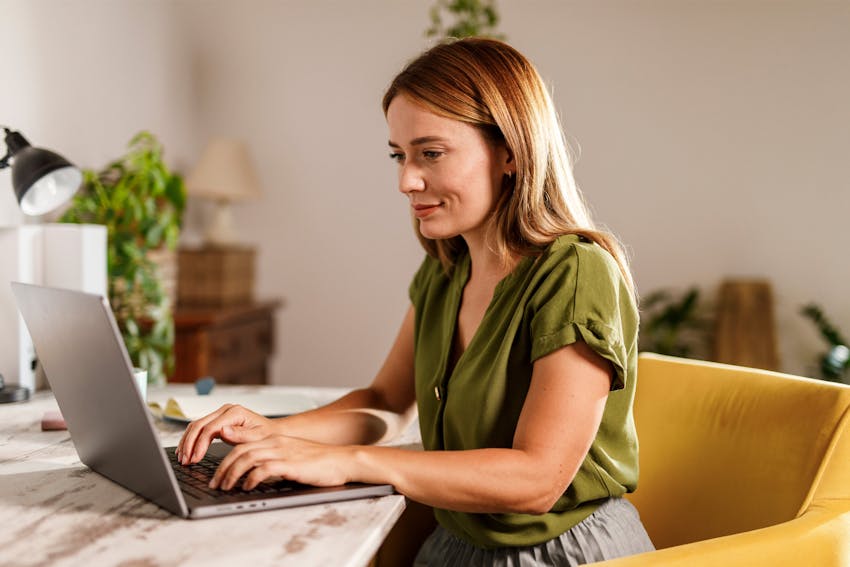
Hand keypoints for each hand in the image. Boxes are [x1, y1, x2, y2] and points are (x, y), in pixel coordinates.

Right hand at [176, 404, 275, 464]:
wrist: (272, 432)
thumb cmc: (267, 435)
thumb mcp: (257, 438)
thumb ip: (241, 435)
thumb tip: (223, 432)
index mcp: (235, 412)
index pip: (210, 428)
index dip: (199, 444)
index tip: (195, 459)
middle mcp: (226, 410)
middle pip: (199, 425)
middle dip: (189, 444)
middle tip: (185, 461)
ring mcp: (220, 414)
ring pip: (196, 426)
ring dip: (187, 442)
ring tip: (183, 459)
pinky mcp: (217, 420)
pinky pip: (199, 428)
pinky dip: (191, 440)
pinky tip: (187, 451)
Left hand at [209, 435, 351, 490]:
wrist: (341, 460)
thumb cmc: (317, 462)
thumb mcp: (290, 455)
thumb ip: (271, 458)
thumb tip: (252, 472)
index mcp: (274, 438)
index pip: (241, 443)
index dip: (224, 458)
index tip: (216, 473)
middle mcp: (276, 442)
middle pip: (239, 450)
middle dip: (223, 468)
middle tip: (215, 483)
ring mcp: (283, 452)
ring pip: (247, 458)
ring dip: (232, 474)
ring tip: (226, 487)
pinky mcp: (290, 464)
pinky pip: (264, 469)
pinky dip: (251, 478)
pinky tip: (247, 487)